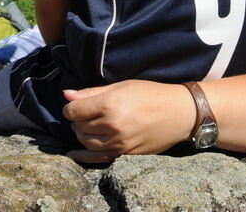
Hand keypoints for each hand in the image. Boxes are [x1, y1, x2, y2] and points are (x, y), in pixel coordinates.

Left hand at [61, 80, 194, 162]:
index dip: (70, 108)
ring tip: (87, 126)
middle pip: (79, 126)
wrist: (179, 113)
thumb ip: (92, 92)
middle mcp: (112, 126)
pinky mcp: (125, 154)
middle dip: (77, 120)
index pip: (75, 111)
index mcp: (109, 105)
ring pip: (86, 142)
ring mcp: (119, 143)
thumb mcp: (121, 86)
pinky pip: (98, 158)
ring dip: (81, 134)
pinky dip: (83, 156)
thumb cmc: (151, 94)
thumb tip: (67, 95)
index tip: (74, 105)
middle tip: (83, 113)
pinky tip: (73, 153)